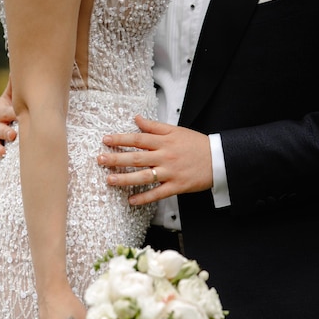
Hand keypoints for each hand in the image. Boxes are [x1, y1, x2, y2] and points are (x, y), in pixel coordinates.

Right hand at [0, 85, 17, 170]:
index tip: (16, 115)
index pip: (3, 112)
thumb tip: (19, 68)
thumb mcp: (19, 96)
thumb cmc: (20, 108)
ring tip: (3, 153)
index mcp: (1, 111)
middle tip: (13, 135)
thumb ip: (18, 85)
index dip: (9, 113)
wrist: (17, 123)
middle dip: (3, 131)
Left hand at [97, 115, 212, 205]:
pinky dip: (144, 197)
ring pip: (144, 176)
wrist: (219, 159)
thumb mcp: (176, 130)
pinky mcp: (177, 186)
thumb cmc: (196, 144)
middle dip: (117, 158)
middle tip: (99, 159)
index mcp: (165, 141)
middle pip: (137, 157)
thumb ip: (154, 126)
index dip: (121, 139)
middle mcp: (165, 156)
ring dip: (125, 179)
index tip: (105, 140)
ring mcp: (170, 172)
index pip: (138, 139)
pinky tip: (131, 200)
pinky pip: (158, 193)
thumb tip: (136, 119)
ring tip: (109, 180)